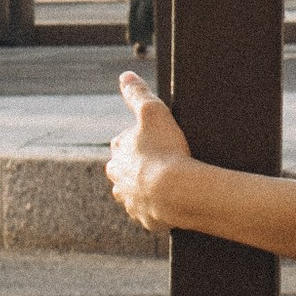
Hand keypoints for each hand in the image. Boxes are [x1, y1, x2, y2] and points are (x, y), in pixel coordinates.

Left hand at [108, 71, 190, 230]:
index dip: (139, 139)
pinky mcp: (147, 220)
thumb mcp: (153, 112)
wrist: (177, 193)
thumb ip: (138, 93)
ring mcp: (132, 203)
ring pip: (135, 193)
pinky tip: (173, 201)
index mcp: (118, 155)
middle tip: (163, 160)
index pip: (123, 143)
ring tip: (168, 182)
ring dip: (146, 188)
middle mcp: (118, 181)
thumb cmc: (165, 151)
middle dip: (140, 166)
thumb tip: (126, 76)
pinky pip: (151, 212)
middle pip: (126, 171)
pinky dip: (159, 207)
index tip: (156, 138)